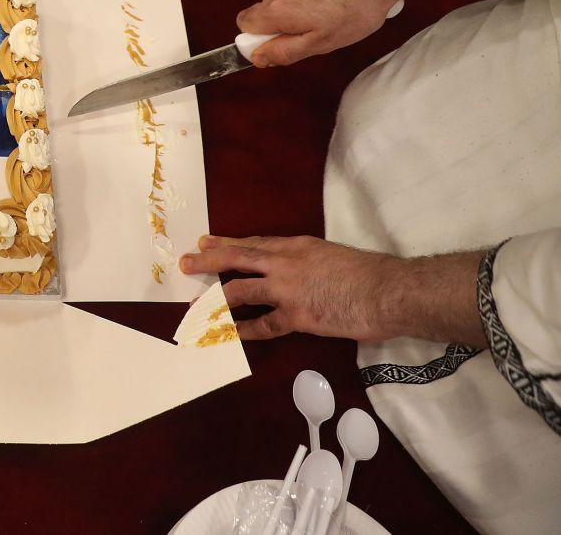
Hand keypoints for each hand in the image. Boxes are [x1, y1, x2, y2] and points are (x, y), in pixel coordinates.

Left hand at [180, 234, 485, 345]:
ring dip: (215, 299)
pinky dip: (242, 331)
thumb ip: (310, 261)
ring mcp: (288, 289)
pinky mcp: (297, 316)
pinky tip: (227, 335)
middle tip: (187, 263)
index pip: (254, 243)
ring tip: (195, 305)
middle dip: (208, 260)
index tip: (206, 241)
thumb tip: (300, 272)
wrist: (390, 291)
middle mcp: (286, 262)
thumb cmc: (371, 274)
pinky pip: (262, 325)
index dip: (227, 243)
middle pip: (237, 258)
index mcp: (297, 245)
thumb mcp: (333, 255)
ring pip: (240, 290)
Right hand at [235, 0, 434, 67]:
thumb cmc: (355, 10)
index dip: (259, 37)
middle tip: (317, 28)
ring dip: (297, 5)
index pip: (244, 25)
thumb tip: (256, 56)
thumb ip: (285, 51)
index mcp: (276, 9)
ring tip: (331, 8)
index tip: (284, 41)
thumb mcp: (322, 43)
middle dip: (283, 22)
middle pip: (265, 11)